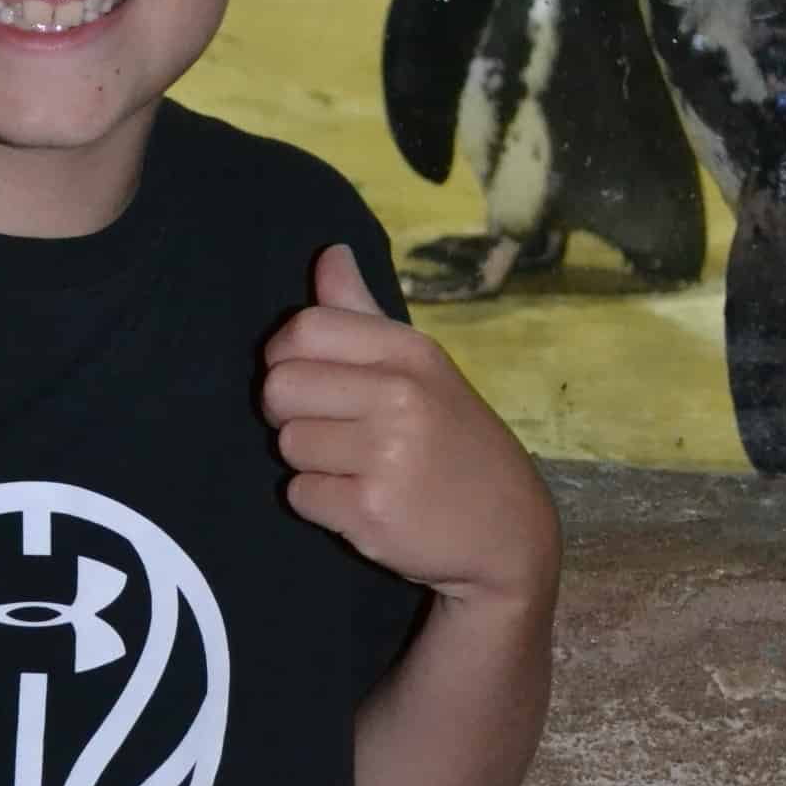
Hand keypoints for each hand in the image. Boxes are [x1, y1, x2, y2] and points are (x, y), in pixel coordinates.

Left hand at [261, 241, 552, 602]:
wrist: (506, 533)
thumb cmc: (453, 441)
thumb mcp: (421, 368)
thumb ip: (363, 314)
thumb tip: (329, 252)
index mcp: (409, 352)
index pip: (306, 327)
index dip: (284, 355)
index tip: (306, 379)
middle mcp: (400, 395)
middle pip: (280, 387)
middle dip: (291, 415)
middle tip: (332, 431)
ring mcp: (386, 455)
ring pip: (287, 445)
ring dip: (310, 464)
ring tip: (358, 470)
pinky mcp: (370, 511)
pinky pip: (299, 495)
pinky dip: (321, 505)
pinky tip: (363, 503)